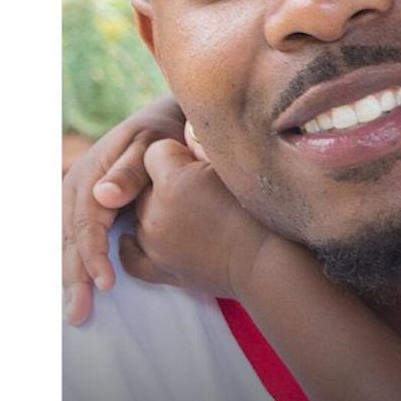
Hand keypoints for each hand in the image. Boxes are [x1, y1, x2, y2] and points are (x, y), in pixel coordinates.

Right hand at [62, 95, 184, 324]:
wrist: (159, 122)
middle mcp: (76, 188)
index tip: (105, 284)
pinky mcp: (84, 207)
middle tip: (79, 314)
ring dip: (72, 278)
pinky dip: (75, 265)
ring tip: (77, 312)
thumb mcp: (149, 146)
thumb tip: (102, 195)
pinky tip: (78, 290)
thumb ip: (130, 172)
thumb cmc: (159, 135)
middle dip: (75, 279)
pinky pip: (75, 240)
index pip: (86, 224)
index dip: (93, 255)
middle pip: (71, 239)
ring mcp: (77, 199)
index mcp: (89, 175)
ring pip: (69, 244)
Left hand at [118, 133, 268, 300]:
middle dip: (166, 181)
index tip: (199, 161)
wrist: (269, 263)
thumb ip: (204, 144)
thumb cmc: (261, 214)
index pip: (156, 151)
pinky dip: (131, 246)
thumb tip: (189, 130)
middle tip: (200, 188)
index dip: (177, 152)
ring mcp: (154, 244)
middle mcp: (155, 212)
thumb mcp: (234, 167)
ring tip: (191, 212)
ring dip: (158, 210)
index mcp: (172, 181)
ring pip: (140, 215)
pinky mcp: (161, 270)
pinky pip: (131, 257)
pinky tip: (137, 238)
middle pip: (146, 183)